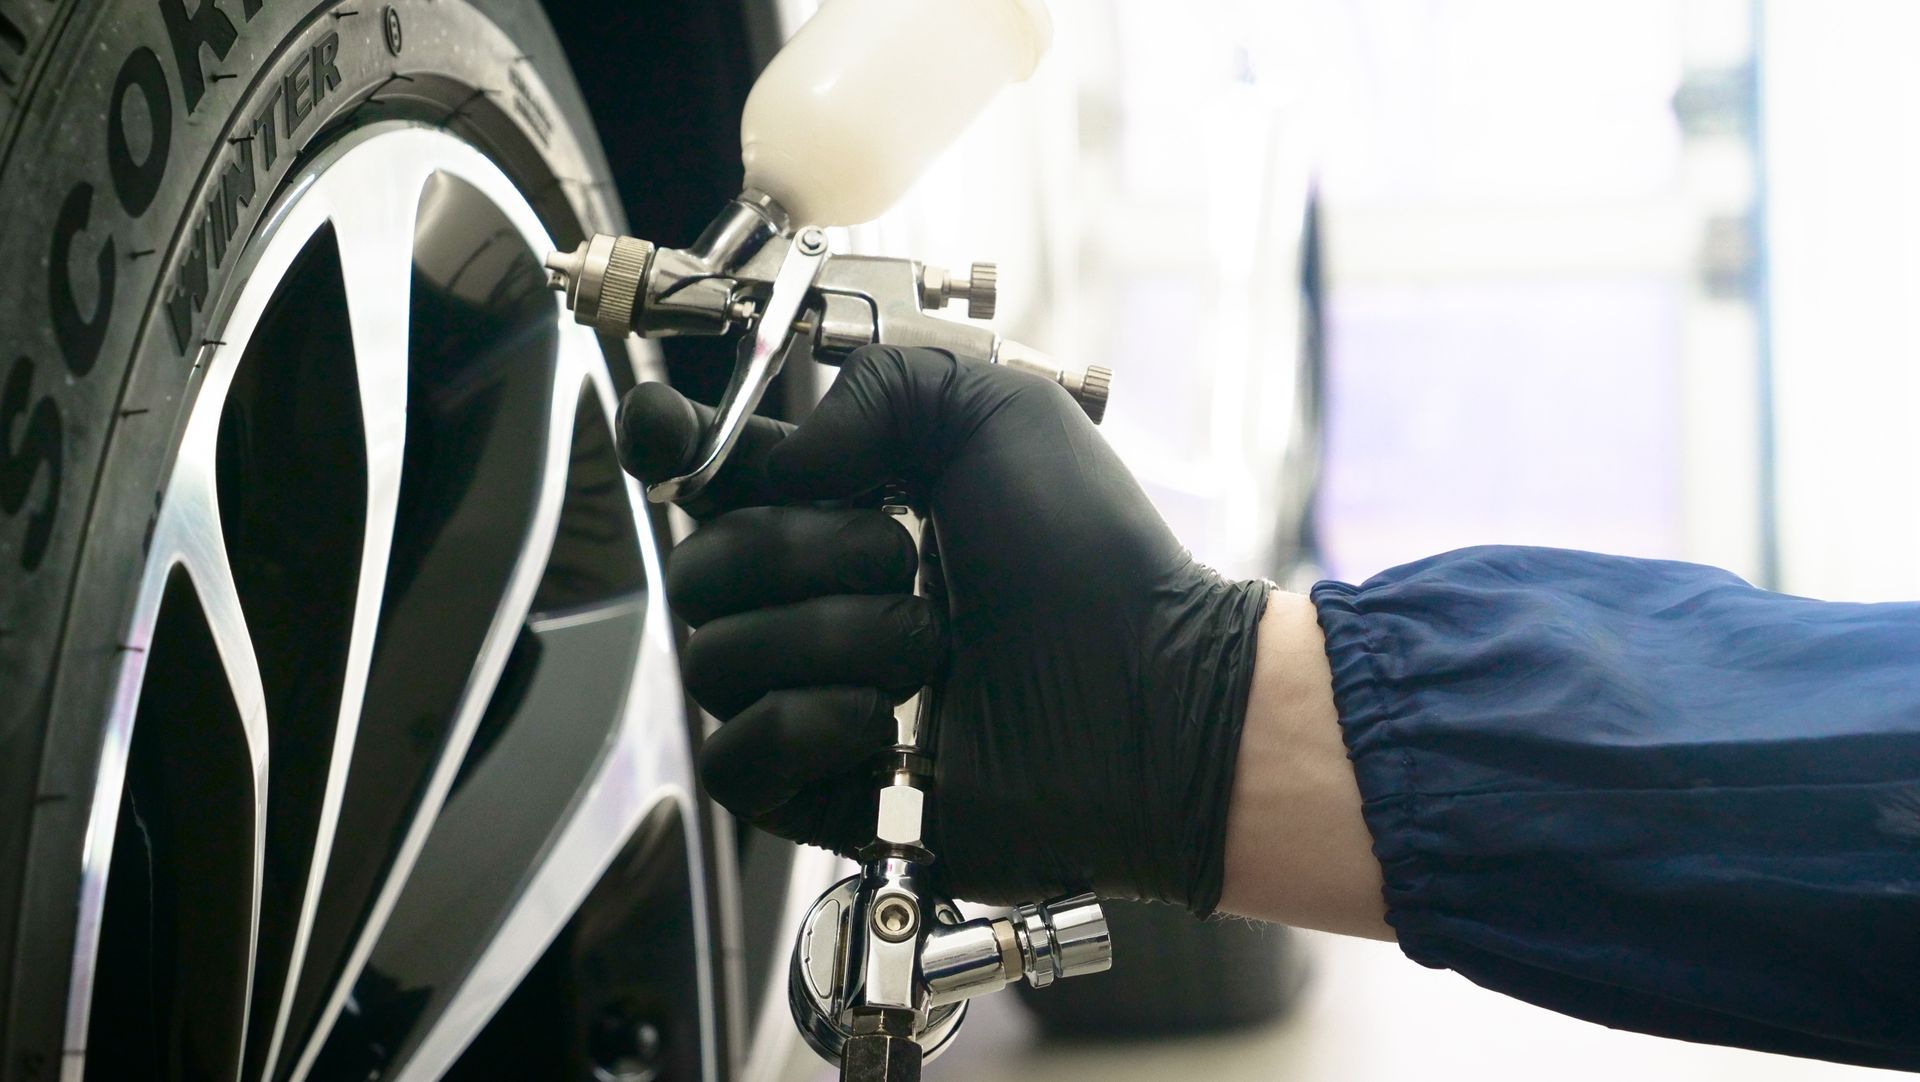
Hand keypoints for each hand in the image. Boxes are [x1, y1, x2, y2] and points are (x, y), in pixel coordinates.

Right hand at [618, 346, 1269, 910]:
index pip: (703, 472)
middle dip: (800, 553)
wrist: (1153, 698)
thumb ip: (881, 387)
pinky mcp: (820, 790)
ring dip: (831, 642)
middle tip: (908, 558)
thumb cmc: (1095, 561)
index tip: (676, 437)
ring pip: (714, 661)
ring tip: (931, 650)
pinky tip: (888, 725)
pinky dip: (803, 729)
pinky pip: (733, 760)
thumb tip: (782, 458)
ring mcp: (812, 696)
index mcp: (841, 506)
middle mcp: (813, 599)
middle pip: (700, 566)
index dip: (667, 446)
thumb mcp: (1002, 413)